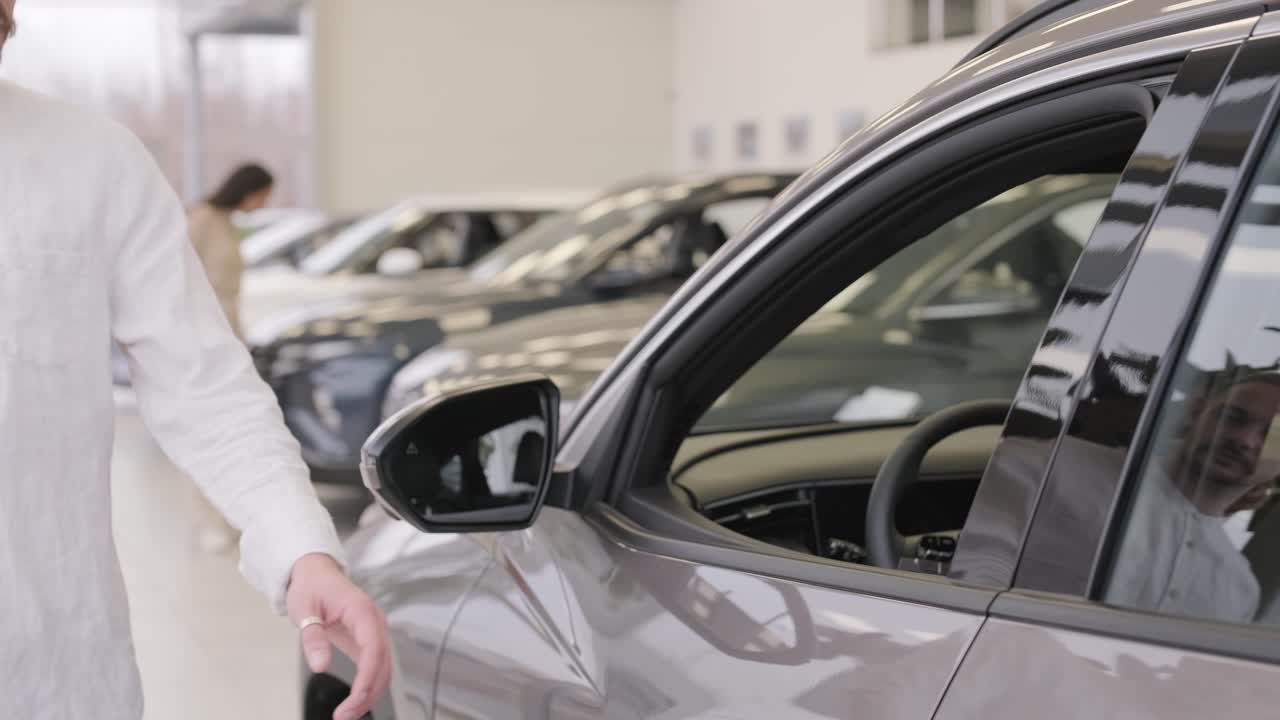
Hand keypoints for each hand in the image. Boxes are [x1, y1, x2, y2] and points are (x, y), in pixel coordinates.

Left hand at [287, 553, 389, 719]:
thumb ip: (313, 637)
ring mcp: (373, 630)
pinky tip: (357, 700)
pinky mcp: (367, 639)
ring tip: (349, 713)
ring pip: (383, 667)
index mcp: (361, 611)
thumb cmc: (311, 586)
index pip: (373, 649)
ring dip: (371, 692)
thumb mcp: (304, 610)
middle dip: (369, 692)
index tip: (354, 699)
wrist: (316, 573)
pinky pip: (375, 665)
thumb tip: (320, 665)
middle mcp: (374, 621)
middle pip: (383, 663)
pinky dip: (369, 685)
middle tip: (346, 715)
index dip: (367, 678)